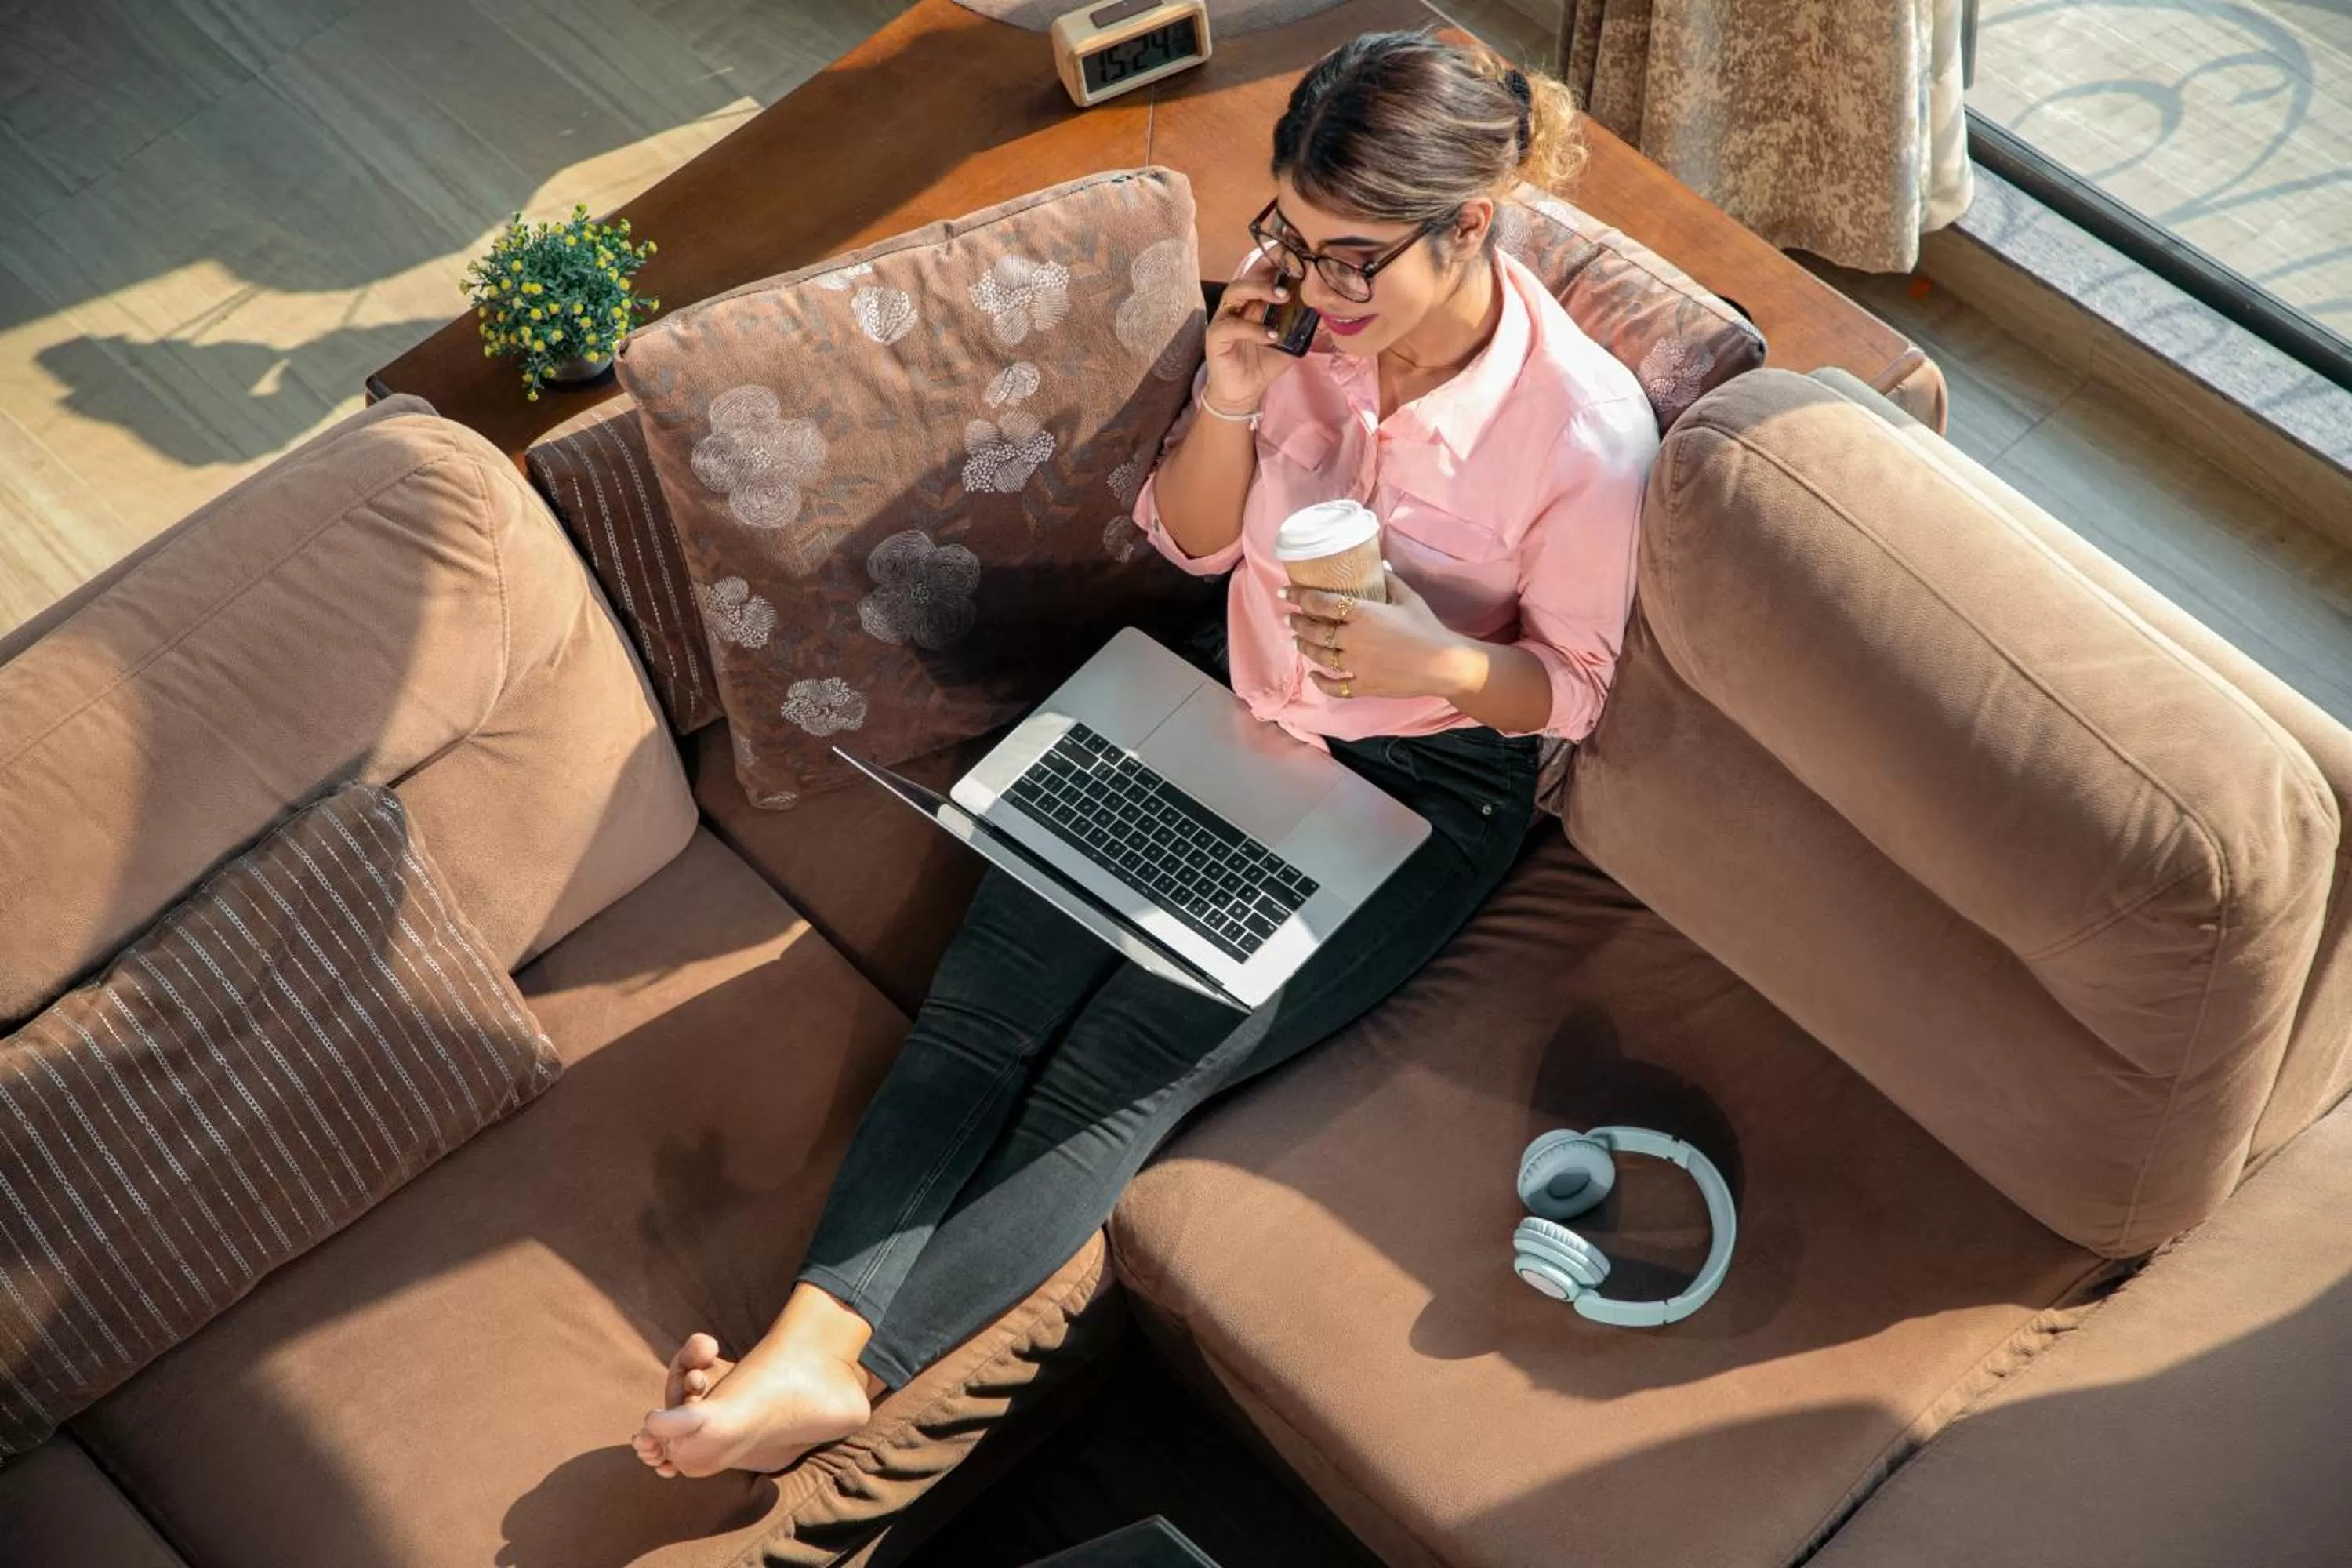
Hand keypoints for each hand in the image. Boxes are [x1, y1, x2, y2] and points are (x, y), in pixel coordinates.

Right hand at [1203, 253, 1303, 413]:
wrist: (1244, 393)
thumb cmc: (1264, 364)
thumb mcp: (1292, 344)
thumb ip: (1305, 327)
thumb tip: (1329, 311)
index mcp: (1254, 303)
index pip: (1262, 273)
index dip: (1276, 261)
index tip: (1298, 255)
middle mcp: (1237, 306)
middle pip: (1248, 274)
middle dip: (1269, 269)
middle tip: (1294, 274)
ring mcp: (1224, 319)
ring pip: (1235, 291)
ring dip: (1259, 289)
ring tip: (1283, 296)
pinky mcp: (1216, 337)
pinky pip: (1231, 326)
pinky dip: (1252, 329)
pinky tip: (1271, 336)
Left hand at [1284, 570, 1477, 701]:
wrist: (1445, 664)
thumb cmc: (1427, 627)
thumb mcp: (1409, 597)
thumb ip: (1389, 581)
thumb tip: (1377, 565)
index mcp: (1363, 614)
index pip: (1321, 603)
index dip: (1299, 596)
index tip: (1285, 592)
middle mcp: (1353, 640)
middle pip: (1315, 631)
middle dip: (1298, 623)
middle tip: (1290, 618)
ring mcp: (1356, 666)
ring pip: (1320, 657)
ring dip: (1305, 648)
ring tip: (1297, 641)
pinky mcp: (1363, 686)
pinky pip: (1335, 687)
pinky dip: (1321, 682)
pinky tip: (1314, 677)